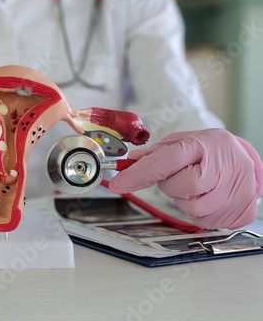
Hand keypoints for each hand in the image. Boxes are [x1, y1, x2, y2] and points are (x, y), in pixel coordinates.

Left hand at [109, 129, 262, 228]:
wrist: (244, 158)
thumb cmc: (209, 150)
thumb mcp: (182, 142)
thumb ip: (155, 153)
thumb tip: (131, 161)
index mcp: (202, 144)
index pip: (165, 160)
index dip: (138, 174)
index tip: (117, 184)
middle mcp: (223, 166)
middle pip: (179, 187)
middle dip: (171, 186)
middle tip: (180, 176)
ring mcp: (237, 189)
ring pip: (193, 209)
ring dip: (186, 201)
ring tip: (197, 186)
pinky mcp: (243, 210)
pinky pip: (207, 221)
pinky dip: (201, 213)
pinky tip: (209, 197)